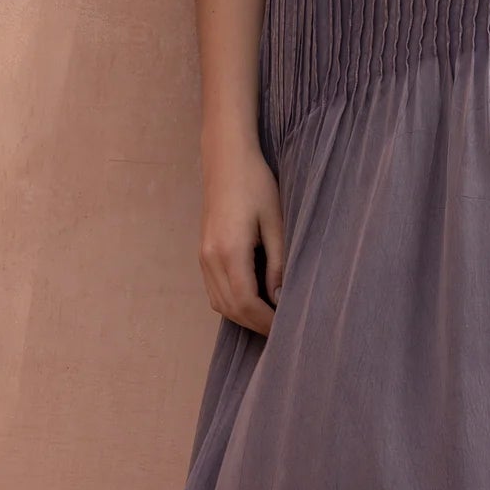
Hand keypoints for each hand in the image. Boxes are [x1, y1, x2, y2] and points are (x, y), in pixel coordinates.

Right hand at [198, 139, 285, 334]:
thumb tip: (279, 297)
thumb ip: (278, 261)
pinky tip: (253, 300)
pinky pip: (215, 290)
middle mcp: (210, 259)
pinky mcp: (202, 253)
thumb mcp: (275, 220)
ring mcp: (202, 257)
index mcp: (229, 251)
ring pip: (220, 303)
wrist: (226, 159)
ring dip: (244, 316)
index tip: (287, 328)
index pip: (246, 303)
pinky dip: (233, 303)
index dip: (266, 321)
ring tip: (270, 318)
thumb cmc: (256, 184)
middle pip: (230, 309)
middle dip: (256, 324)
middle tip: (283, 329)